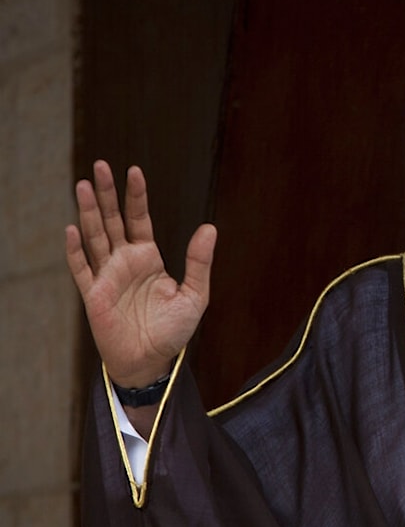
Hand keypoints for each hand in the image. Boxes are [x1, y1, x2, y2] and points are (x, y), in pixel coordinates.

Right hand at [66, 160, 216, 386]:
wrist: (152, 361)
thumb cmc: (172, 330)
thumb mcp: (194, 295)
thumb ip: (199, 262)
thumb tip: (209, 227)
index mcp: (148, 257)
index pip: (139, 219)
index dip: (136, 196)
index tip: (135, 171)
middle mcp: (124, 261)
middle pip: (112, 220)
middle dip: (108, 194)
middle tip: (100, 165)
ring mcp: (106, 276)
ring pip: (94, 236)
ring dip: (89, 212)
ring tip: (84, 185)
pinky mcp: (93, 294)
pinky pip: (81, 268)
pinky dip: (75, 250)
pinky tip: (72, 229)